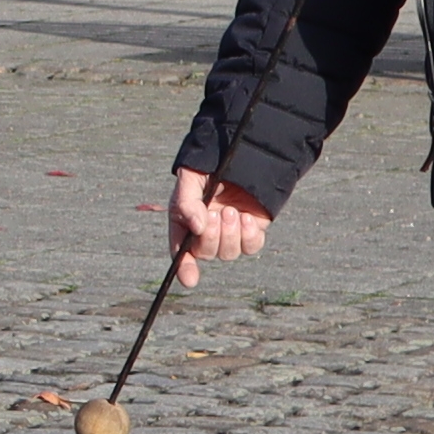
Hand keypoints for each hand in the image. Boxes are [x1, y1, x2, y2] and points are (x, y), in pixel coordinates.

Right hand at [166, 166, 272, 284]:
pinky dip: (249, 236)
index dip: (184, 267)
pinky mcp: (252, 230)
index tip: (190, 279)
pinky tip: (246, 218)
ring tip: (232, 212)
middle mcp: (207, 231)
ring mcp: (231, 232)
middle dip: (211, 238)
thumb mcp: (190, 179)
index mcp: (186, 222)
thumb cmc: (211, 166)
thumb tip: (197, 228)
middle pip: (206, 253)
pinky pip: (251, 246)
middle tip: (217, 215)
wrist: (244, 154)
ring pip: (229, 253)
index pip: (181, 250)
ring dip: (230, 236)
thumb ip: (187, 202)